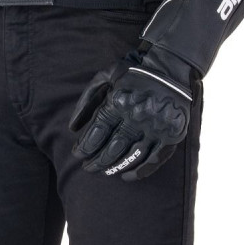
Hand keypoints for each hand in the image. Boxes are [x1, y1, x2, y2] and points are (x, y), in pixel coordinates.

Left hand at [68, 44, 196, 181]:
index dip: (85, 147)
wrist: (170, 68)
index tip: (78, 154)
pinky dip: (139, 172)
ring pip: (131, 157)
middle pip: (111, 148)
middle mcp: (135, 117)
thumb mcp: (106, 76)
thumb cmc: (134, 72)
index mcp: (118, 102)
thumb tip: (73, 127)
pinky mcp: (170, 136)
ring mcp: (154, 128)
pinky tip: (127, 176)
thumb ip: (87, 99)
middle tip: (88, 168)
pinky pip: (153, 160)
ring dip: (115, 167)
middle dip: (96, 162)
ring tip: (104, 172)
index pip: (96, 133)